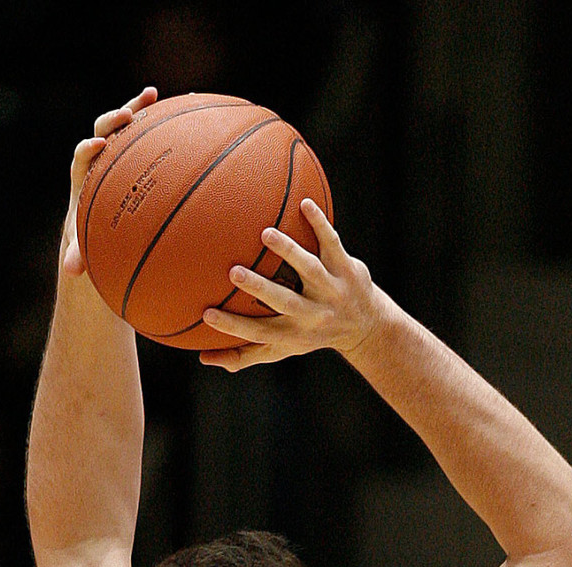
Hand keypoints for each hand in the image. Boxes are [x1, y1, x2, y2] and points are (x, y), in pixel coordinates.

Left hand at [62, 91, 157, 278]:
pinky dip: (160, 122)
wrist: (101, 222)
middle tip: (125, 116)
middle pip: (101, 130)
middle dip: (112, 121)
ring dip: (137, 108)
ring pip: (125, 125)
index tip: (98, 144)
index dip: (88, 148)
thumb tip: (71, 272)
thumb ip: (80, 254)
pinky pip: (147, 134)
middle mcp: (99, 159)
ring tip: (152, 94)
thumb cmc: (94, 236)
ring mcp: (119, 152)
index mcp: (84, 177)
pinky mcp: (136, 152)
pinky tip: (184, 114)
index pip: (82, 156)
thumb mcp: (87, 247)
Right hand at [200, 200, 380, 371]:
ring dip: (290, 252)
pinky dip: (320, 224)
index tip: (206, 314)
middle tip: (233, 273)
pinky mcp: (346, 267)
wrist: (368, 326)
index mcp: (293, 333)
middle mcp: (314, 315)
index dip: (234, 327)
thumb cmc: (311, 333)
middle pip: (286, 303)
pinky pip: (332, 243)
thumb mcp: (282, 348)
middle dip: (260, 289)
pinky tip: (304, 203)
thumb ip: (244, 354)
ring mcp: (332, 290)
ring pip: (311, 270)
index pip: (260, 333)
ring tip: (265, 234)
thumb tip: (202, 358)